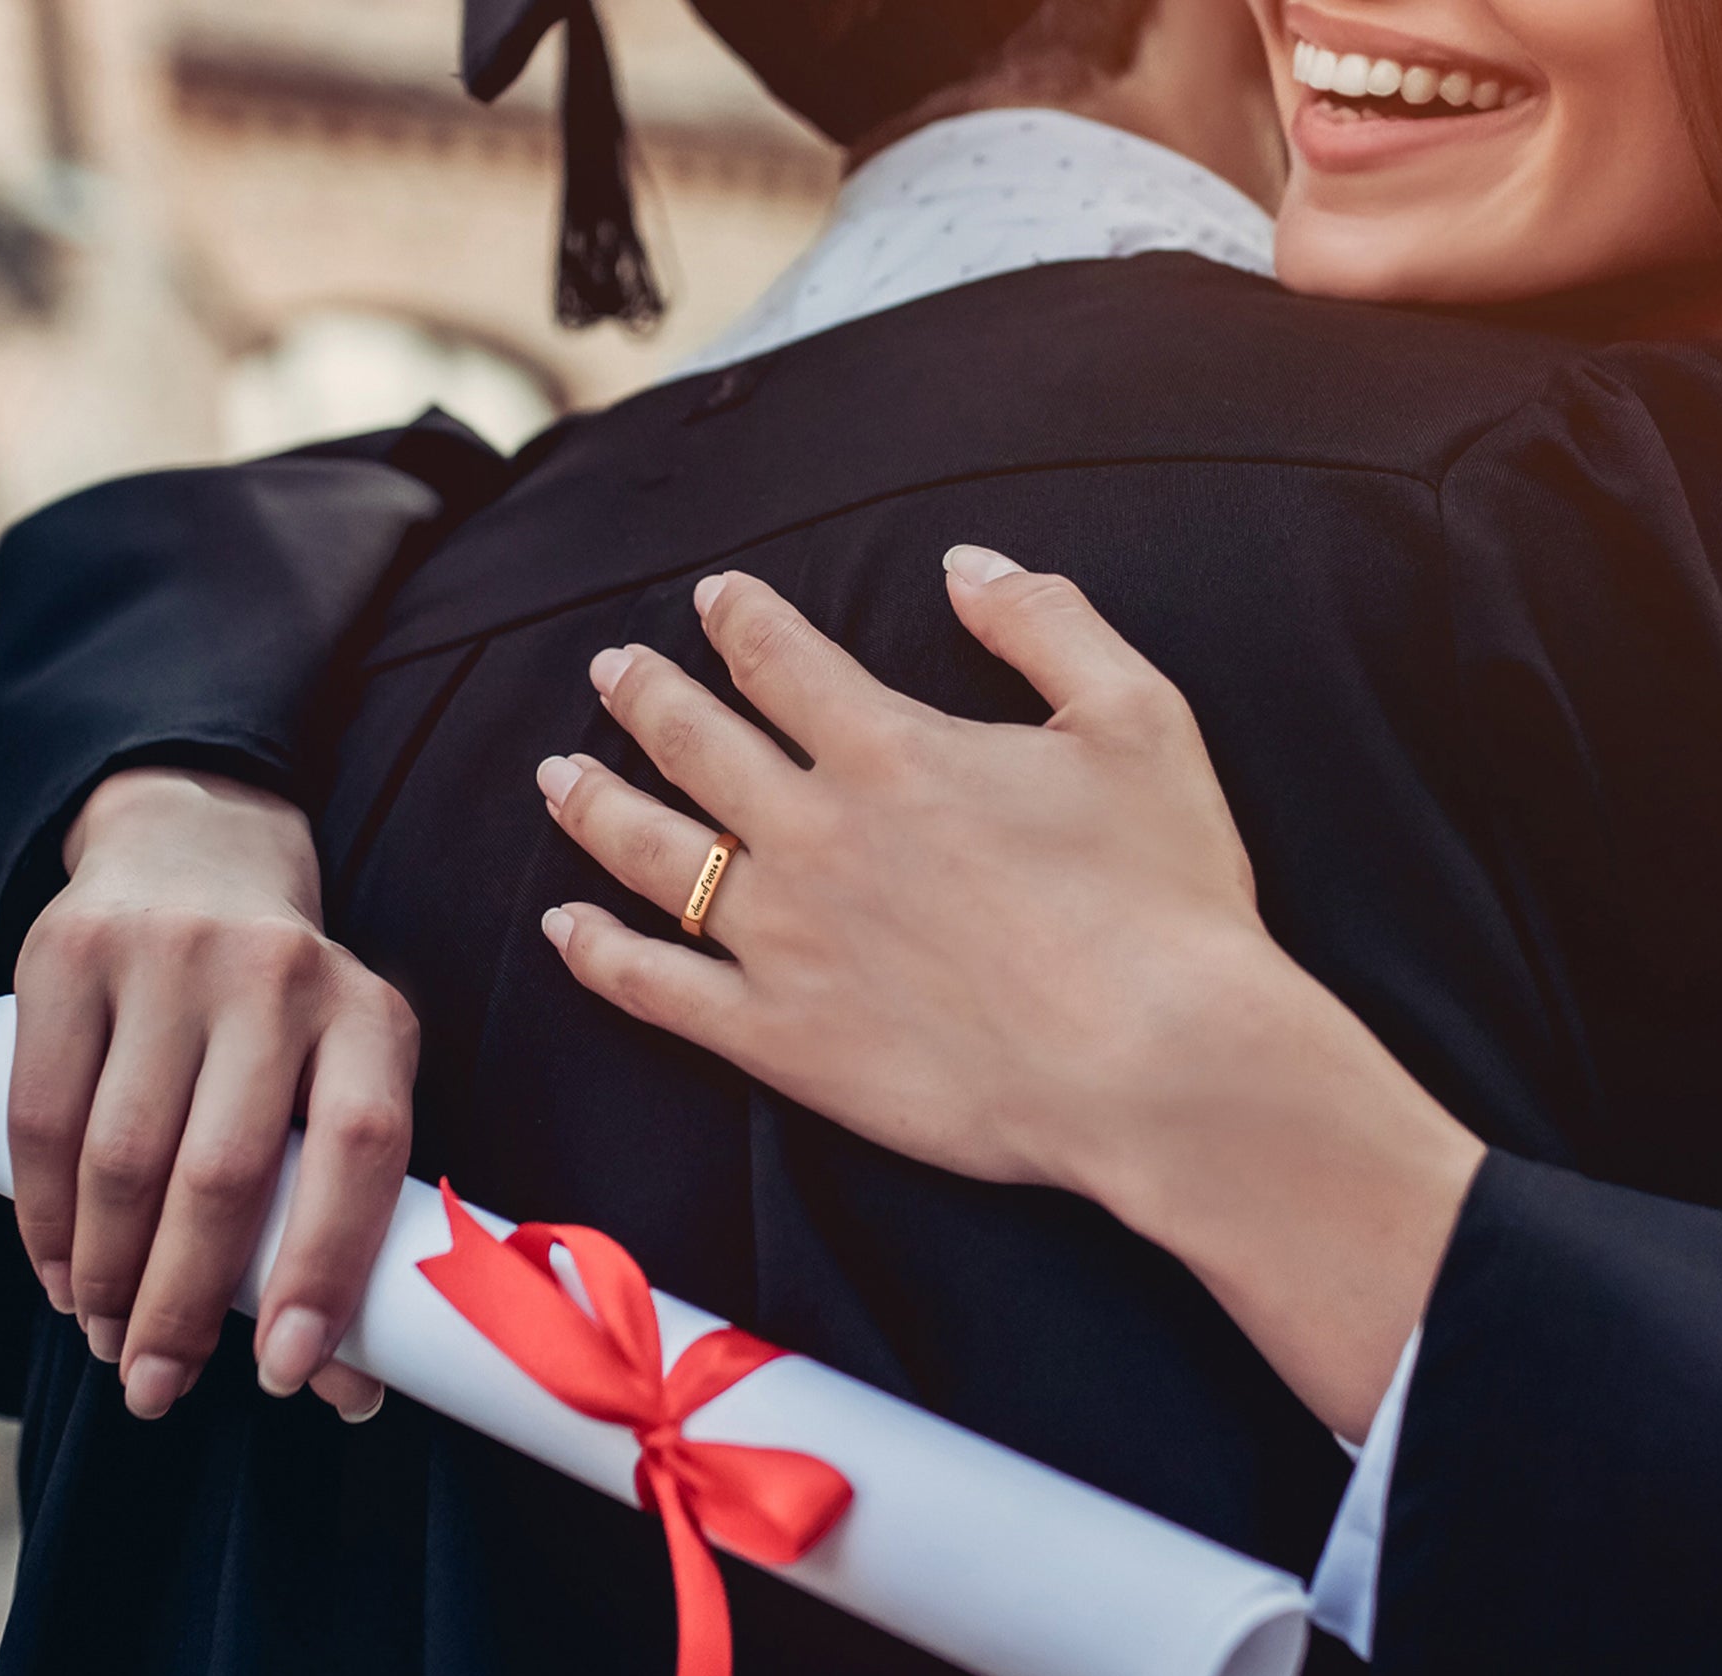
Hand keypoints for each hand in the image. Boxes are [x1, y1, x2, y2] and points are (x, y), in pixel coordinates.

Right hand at [10, 767, 416, 1420]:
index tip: (288, 1375)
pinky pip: (42, 1117)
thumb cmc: (284, 1026)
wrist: (195, 860)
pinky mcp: (70, 955)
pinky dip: (42, 1220)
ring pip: (123, 1157)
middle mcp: (280, 977)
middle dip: (184, 1305)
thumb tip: (348, 1390)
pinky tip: (57, 1277)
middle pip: (223, 1172)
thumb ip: (344, 1217)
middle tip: (160, 1388)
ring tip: (110, 1342)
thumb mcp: (341, 1082)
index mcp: (373, 1017)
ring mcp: (171, 958)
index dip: (325, 1266)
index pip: (362, 1149)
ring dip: (107, 1276)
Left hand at [536, 553, 1482, 1438]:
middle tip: (611, 670)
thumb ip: (1045, 626)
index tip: (714, 598)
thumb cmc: (1163, 897)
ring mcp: (785, 940)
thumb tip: (967, 565)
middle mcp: (815, 834)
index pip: (782, 660)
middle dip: (645, 694)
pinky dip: (600, 954)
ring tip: (559, 775)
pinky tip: (567, 927)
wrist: (1159, 1063)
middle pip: (694, 744)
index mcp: (892, 751)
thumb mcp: (1137, 719)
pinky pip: (658, 988)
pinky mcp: (781, 1039)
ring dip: (596, 804)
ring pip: (653, 853)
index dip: (739, 619)